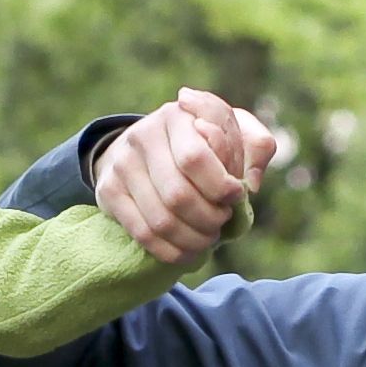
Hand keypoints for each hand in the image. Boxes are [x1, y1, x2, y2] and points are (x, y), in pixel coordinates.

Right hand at [95, 88, 285, 265]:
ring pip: (160, 220)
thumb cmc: (204, 140)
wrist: (149, 144)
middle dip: (208, 219)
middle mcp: (143, 135)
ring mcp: (122, 164)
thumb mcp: (235, 131)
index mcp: (177, 115)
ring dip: (192, 239)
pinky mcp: (108, 190)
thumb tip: (249, 184)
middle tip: (221, 223)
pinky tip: (187, 251)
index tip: (235, 197)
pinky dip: (169, 251)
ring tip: (207, 239)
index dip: (220, 187)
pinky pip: (141, 233)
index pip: (195, 159)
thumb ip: (256, 146)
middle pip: (177, 196)